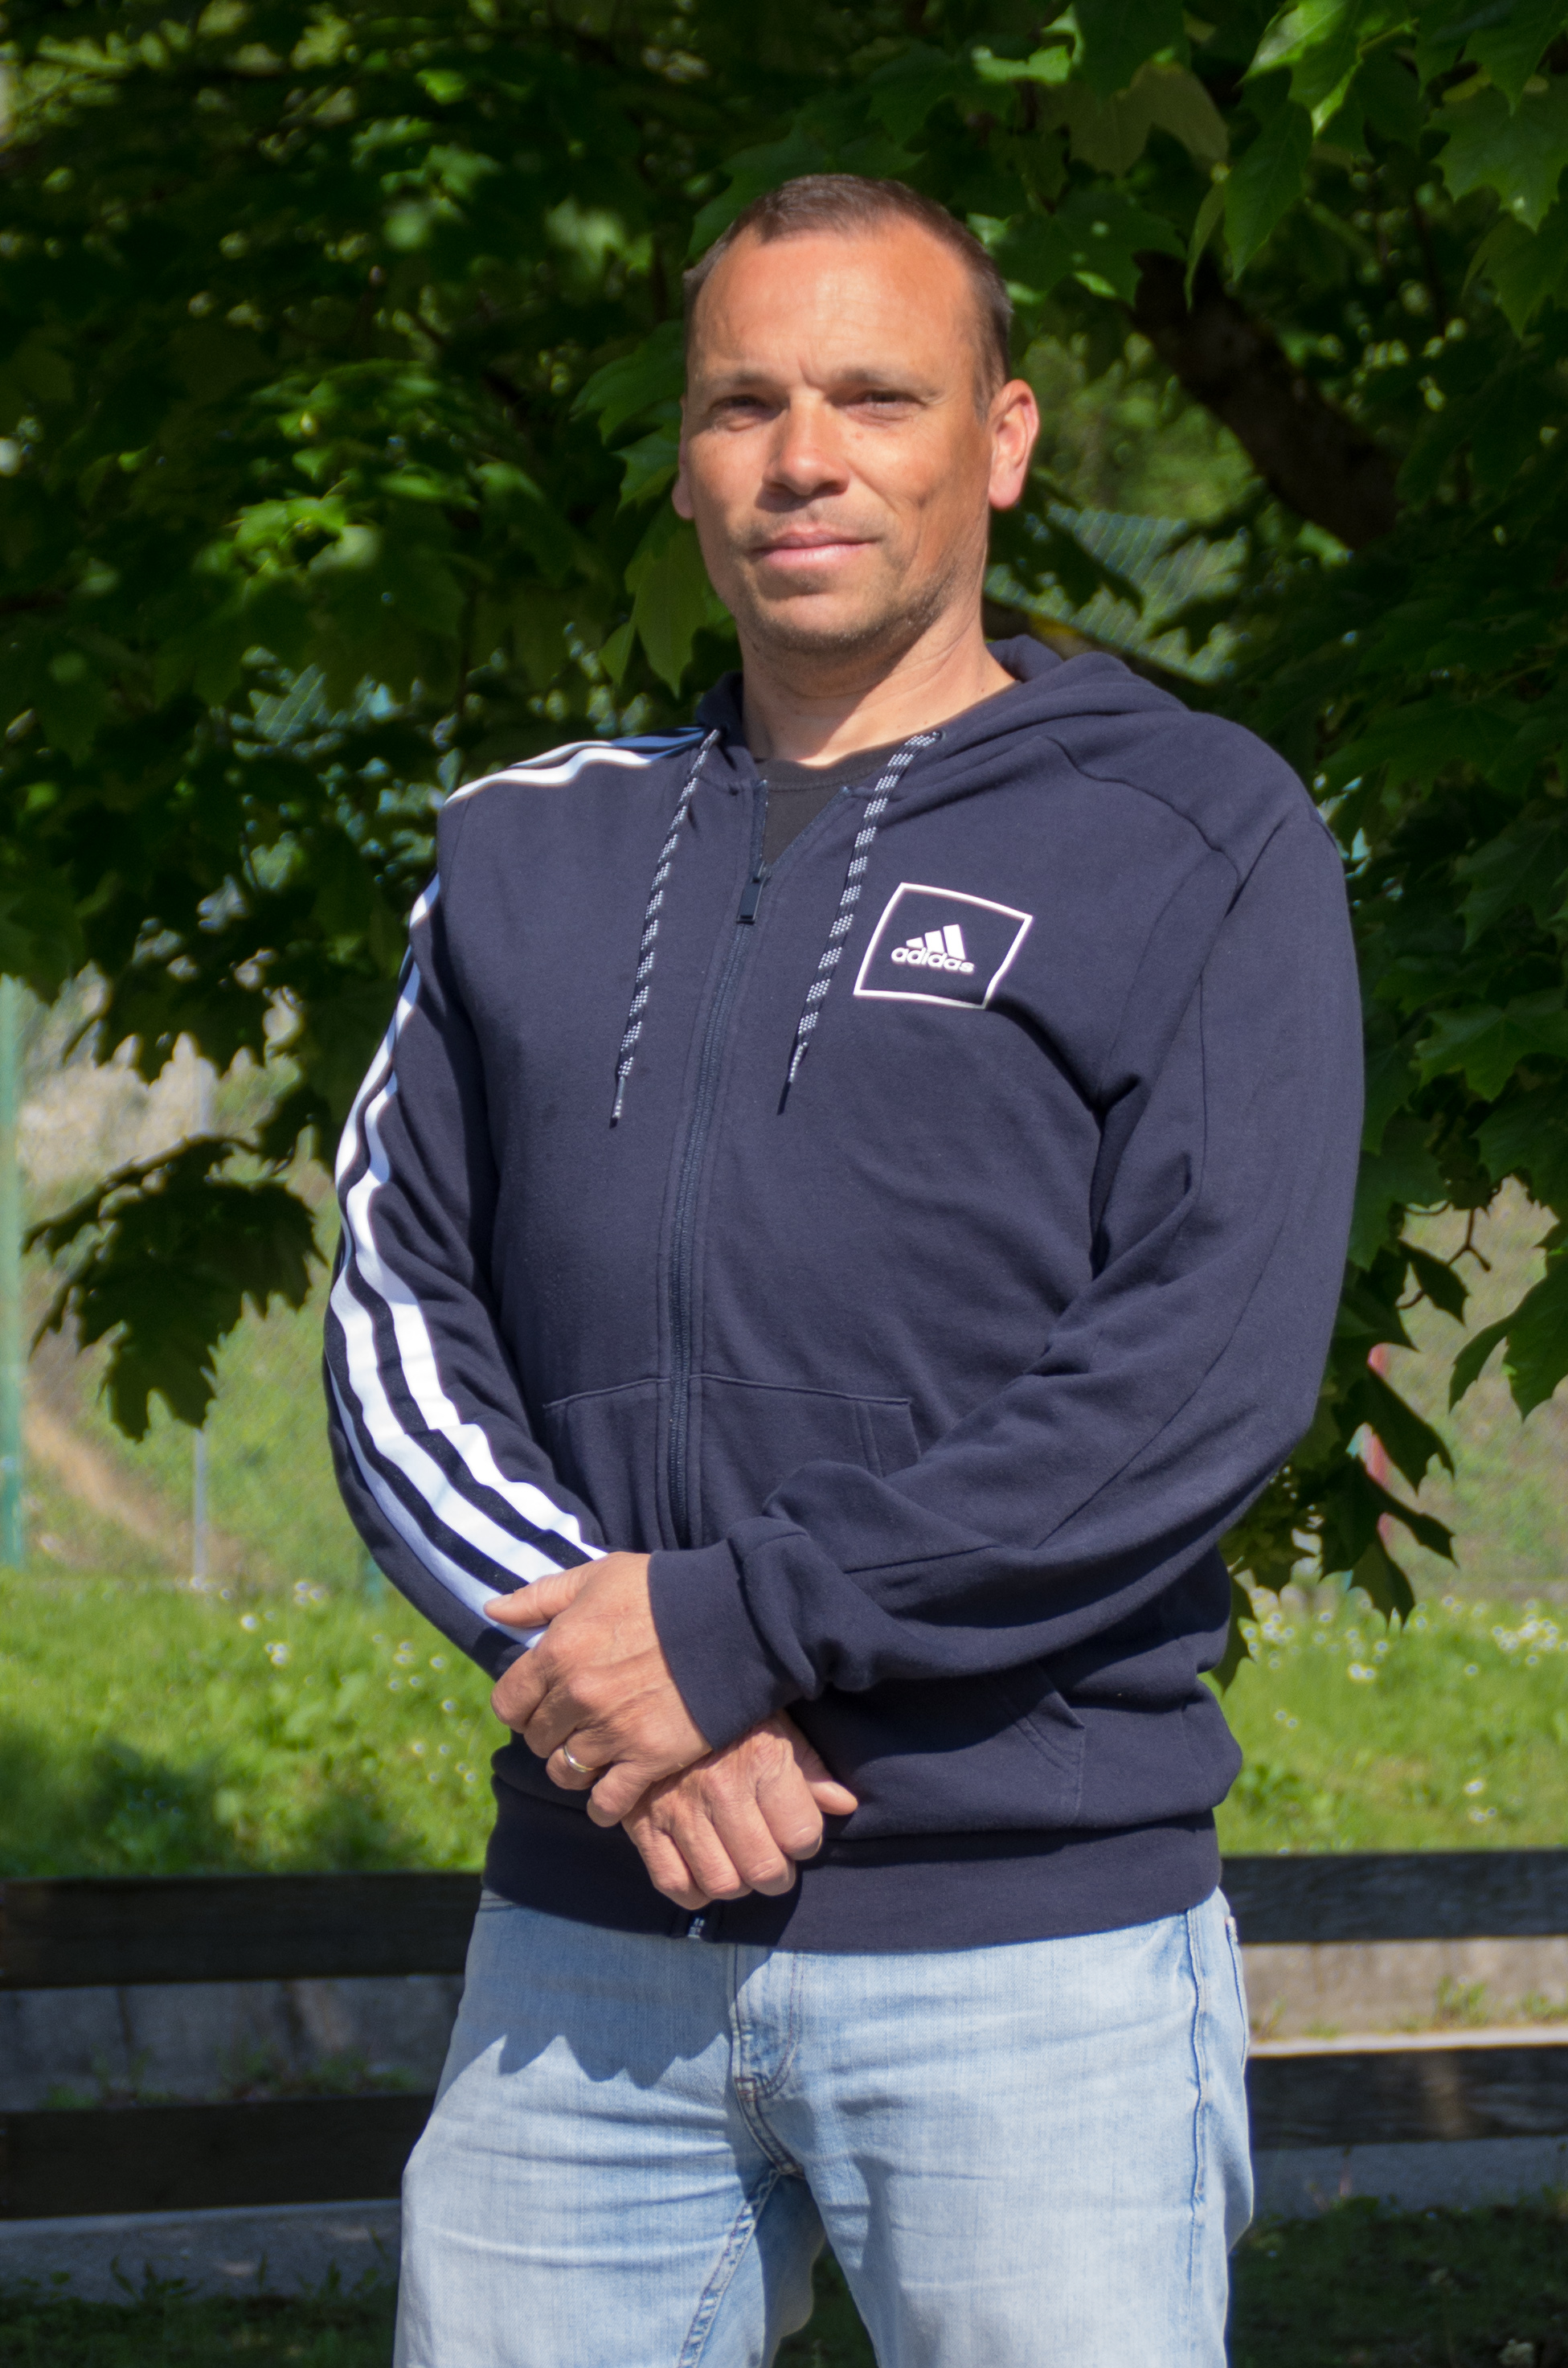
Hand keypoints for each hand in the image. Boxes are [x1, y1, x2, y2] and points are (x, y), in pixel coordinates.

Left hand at [486, 1552, 710, 1824]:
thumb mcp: (598, 1576)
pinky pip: (607, 1802)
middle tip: (575, 1725)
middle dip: (551, 1733)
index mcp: (557, 1651)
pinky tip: (611, 1795)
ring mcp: (612, 1732)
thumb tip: (493, 1612)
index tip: (542, 1702)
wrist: (736, 1619)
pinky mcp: (648, 1759)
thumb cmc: (664, 1591)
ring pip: (565, 1773)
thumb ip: (540, 1597)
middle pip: (537, 1739)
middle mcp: (577, 1697)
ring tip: (595, 1755)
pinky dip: (604, 1805)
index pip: (508, 1702)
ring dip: (575, 1767)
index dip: (522, 1705)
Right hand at [623, 1713, 858, 1910]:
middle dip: (778, 1875)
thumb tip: (844, 1804)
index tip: (798, 1835)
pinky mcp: (643, 1823)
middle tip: (775, 1862)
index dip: (806, 1842)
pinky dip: (694, 1891)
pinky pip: (673, 1882)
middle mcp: (720, 1788)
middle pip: (764, 1868)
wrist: (656, 1691)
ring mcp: (678, 1808)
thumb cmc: (729, 1714)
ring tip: (742, 1867)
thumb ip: (809, 1768)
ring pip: (722, 1882)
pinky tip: (706, 1872)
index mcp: (761, 1759)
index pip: (802, 1836)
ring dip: (740, 1885)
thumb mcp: (777, 1724)